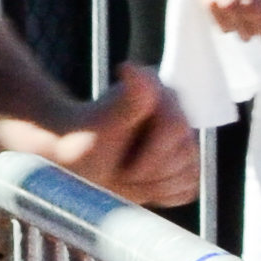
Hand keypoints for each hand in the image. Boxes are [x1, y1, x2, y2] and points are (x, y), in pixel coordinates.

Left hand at [21, 63, 200, 207]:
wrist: (71, 165)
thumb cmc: (81, 145)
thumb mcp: (104, 125)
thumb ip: (129, 99)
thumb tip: (130, 66)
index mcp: (161, 93)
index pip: (176, 130)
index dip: (150, 157)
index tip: (120, 166)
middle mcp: (176, 112)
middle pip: (185, 155)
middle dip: (150, 174)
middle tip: (120, 173)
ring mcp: (180, 139)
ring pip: (189, 173)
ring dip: (156, 186)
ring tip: (127, 178)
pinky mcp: (179, 163)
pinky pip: (188, 186)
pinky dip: (165, 194)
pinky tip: (141, 186)